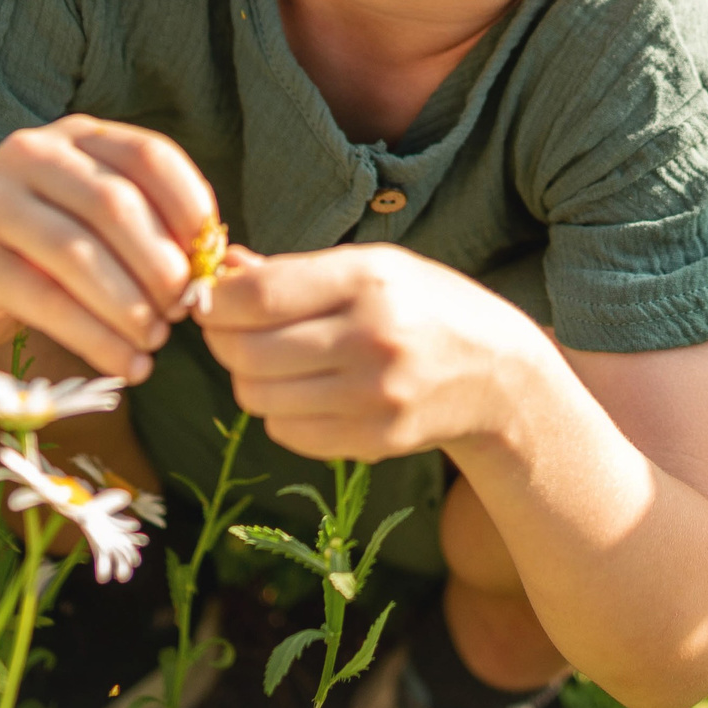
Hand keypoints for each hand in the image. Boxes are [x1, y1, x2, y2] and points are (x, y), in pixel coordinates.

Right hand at [0, 116, 216, 382]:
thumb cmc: (42, 255)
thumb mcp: (93, 224)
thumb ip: (147, 227)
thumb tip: (219, 263)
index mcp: (74, 136)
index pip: (148, 155)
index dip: (190, 206)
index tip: (211, 258)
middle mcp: (30, 154)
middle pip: (115, 204)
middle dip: (160, 264)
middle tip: (183, 311)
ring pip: (79, 253)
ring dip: (130, 306)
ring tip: (156, 342)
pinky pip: (47, 301)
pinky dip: (97, 339)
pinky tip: (130, 366)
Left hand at [196, 244, 543, 461]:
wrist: (499, 375)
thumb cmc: (424, 306)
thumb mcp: (371, 267)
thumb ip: (293, 271)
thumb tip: (220, 268)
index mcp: (367, 281)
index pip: (258, 298)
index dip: (216, 302)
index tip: (209, 299)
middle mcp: (370, 339)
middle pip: (247, 353)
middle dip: (223, 342)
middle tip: (232, 332)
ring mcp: (373, 397)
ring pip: (258, 398)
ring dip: (249, 380)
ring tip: (272, 361)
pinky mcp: (374, 441)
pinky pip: (286, 433)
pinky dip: (279, 413)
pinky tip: (305, 393)